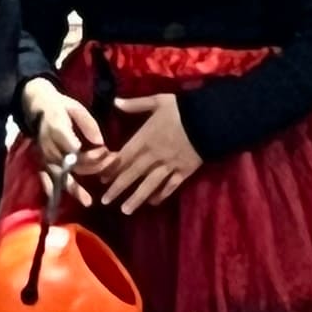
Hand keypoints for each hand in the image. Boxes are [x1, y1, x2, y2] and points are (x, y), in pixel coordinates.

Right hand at [22, 78, 109, 205]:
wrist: (35, 106)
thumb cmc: (59, 106)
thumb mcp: (75, 108)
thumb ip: (88, 125)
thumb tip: (100, 143)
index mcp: (57, 128)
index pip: (74, 147)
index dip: (92, 154)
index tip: (106, 151)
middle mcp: (49, 146)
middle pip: (71, 164)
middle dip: (92, 168)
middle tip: (109, 166)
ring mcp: (43, 156)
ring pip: (60, 176)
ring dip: (75, 188)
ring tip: (88, 201)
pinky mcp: (40, 162)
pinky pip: (45, 180)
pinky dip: (51, 192)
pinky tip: (58, 205)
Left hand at [101, 93, 202, 213]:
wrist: (209, 119)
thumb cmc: (181, 109)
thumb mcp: (157, 101)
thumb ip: (134, 104)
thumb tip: (114, 101)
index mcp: (145, 139)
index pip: (123, 157)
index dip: (112, 169)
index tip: (102, 179)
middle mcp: (153, 155)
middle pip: (132, 175)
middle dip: (117, 189)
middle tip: (105, 201)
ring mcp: (169, 165)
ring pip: (149, 185)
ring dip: (136, 198)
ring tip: (125, 210)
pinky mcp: (184, 171)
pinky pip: (170, 186)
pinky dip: (161, 195)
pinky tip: (153, 202)